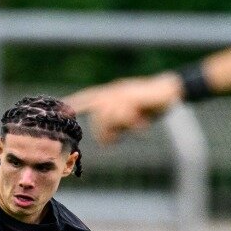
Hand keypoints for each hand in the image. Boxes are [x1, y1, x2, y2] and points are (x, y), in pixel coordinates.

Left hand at [68, 74, 183, 144]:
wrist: (169, 90)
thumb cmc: (149, 104)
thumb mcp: (130, 116)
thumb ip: (116, 125)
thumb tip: (105, 141)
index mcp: (110, 93)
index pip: (87, 98)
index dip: (74, 103)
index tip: (60, 110)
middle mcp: (113, 91)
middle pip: (98, 116)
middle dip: (104, 131)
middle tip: (114, 140)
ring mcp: (123, 93)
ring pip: (109, 117)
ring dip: (122, 127)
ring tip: (136, 126)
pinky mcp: (134, 97)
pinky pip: (124, 116)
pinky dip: (133, 125)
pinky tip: (142, 126)